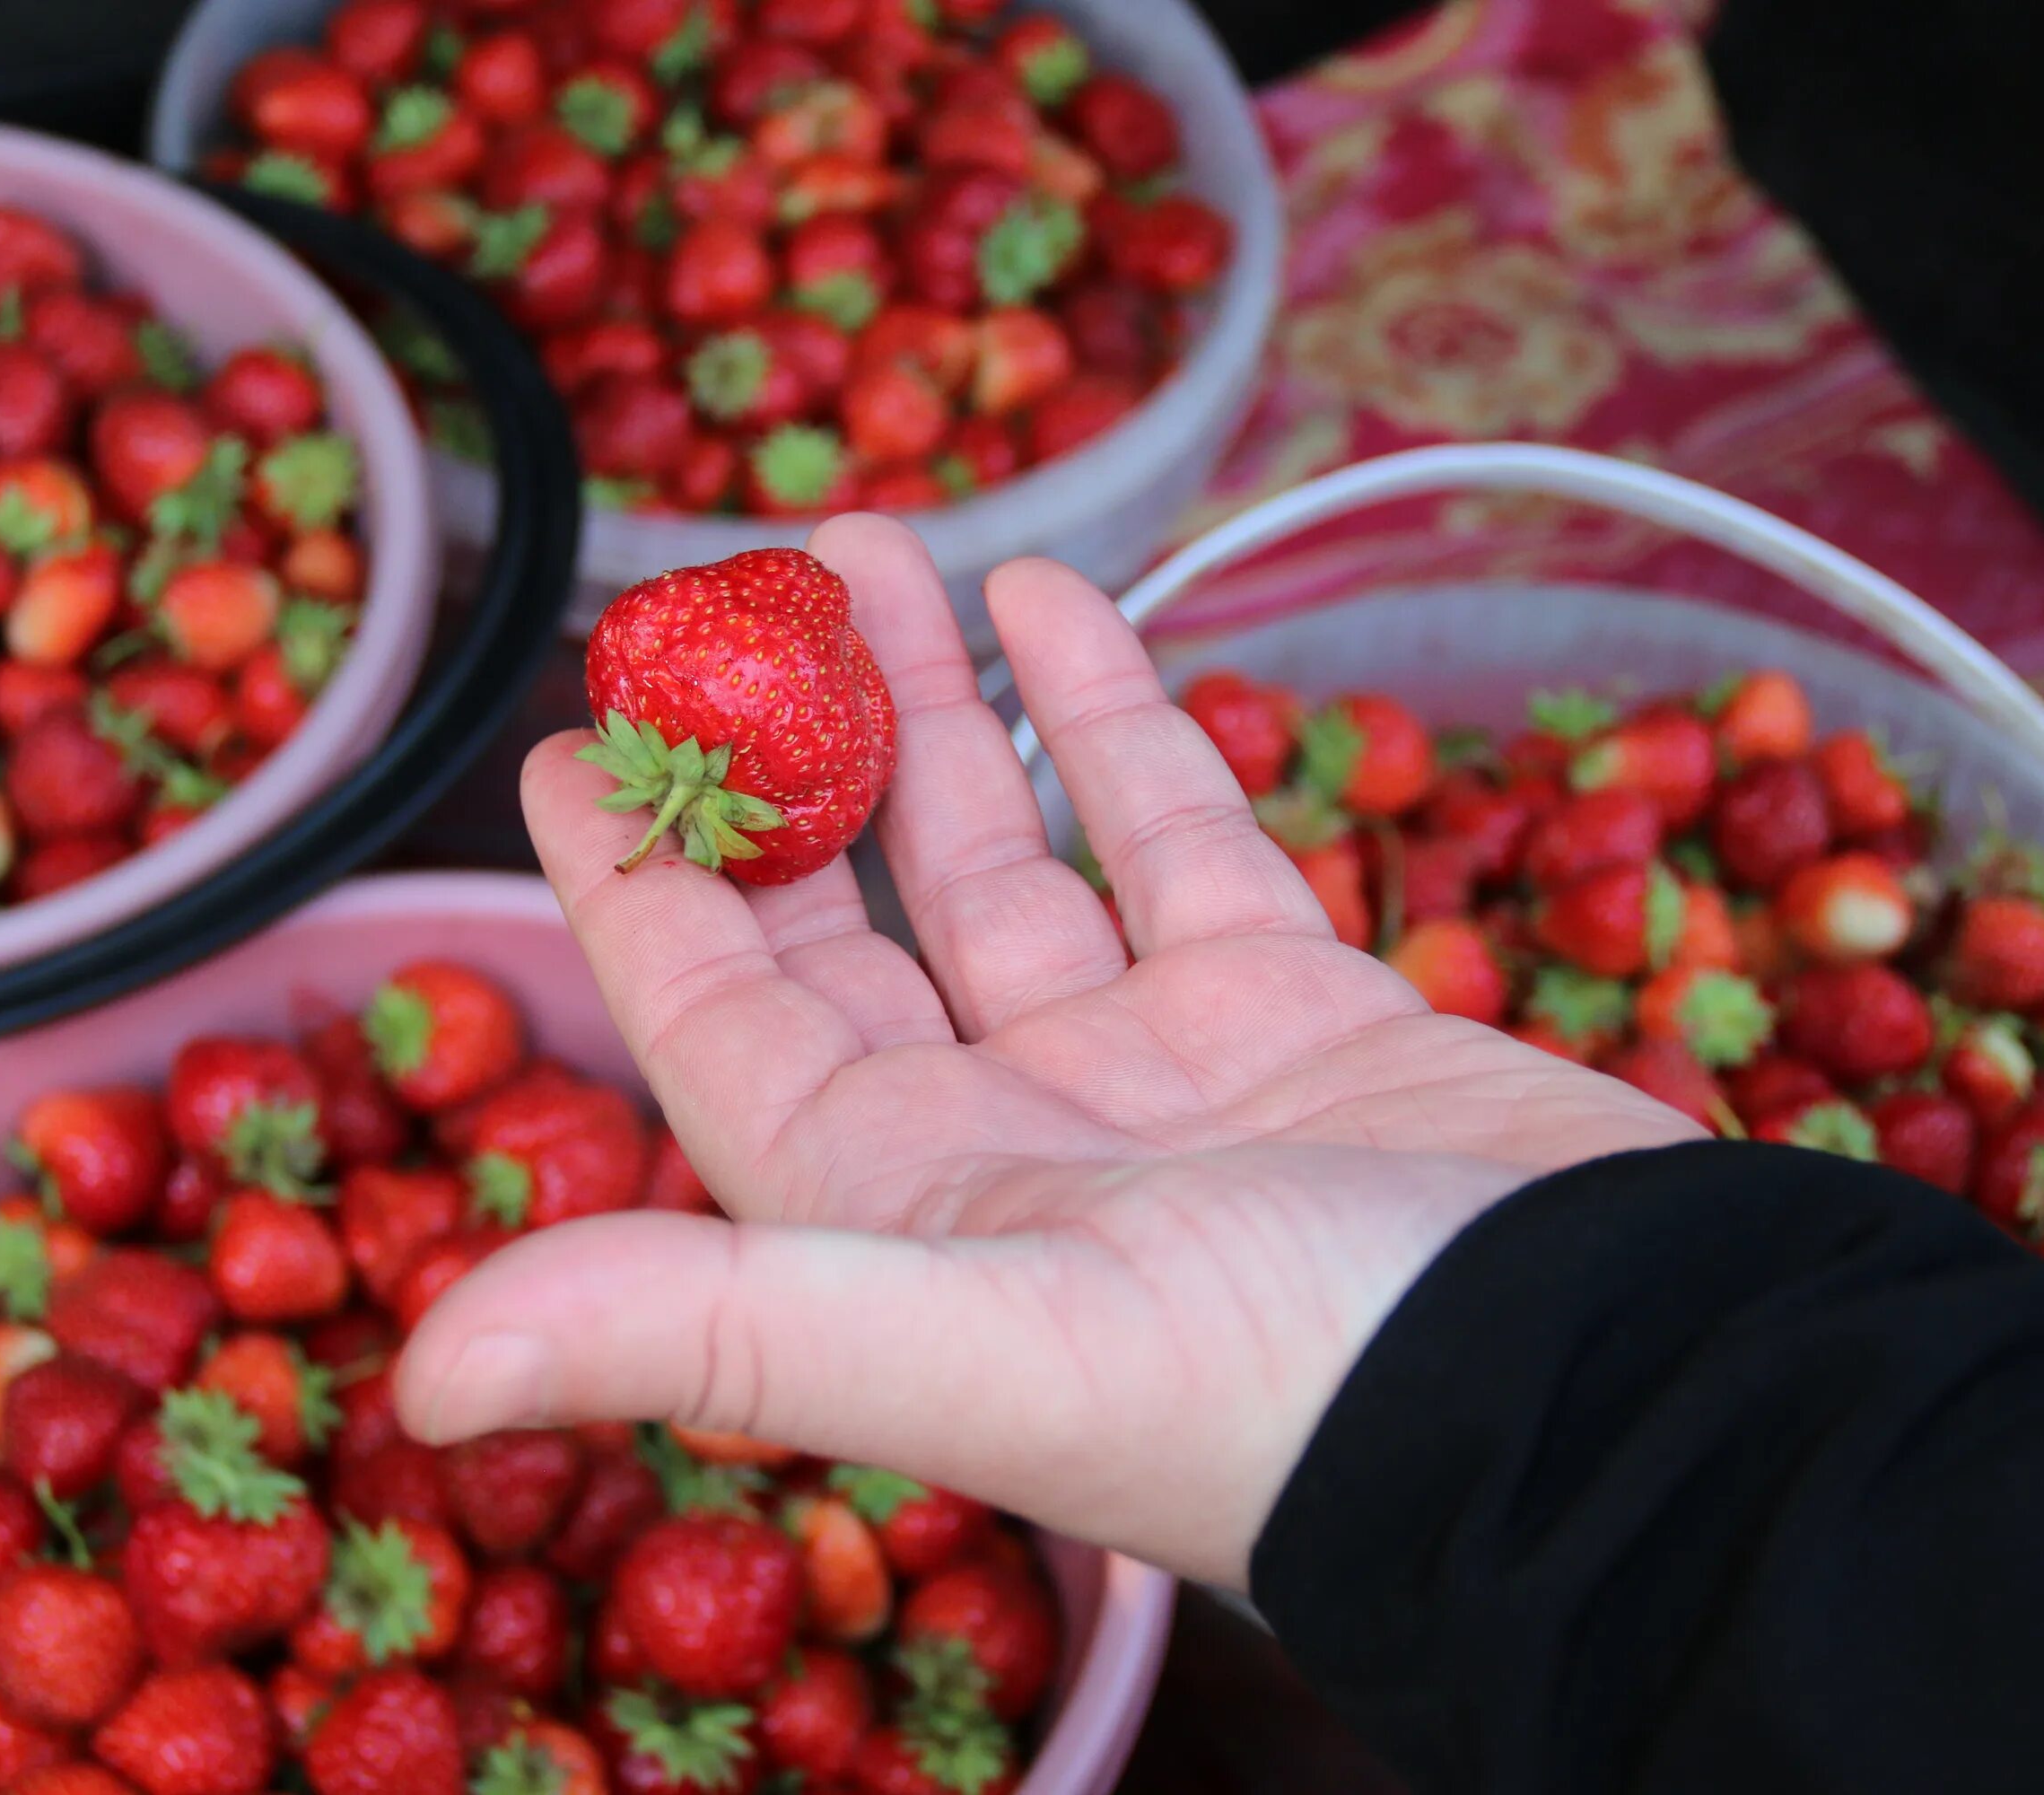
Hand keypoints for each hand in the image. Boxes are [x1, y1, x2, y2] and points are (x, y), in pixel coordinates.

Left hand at [396, 516, 1696, 1586]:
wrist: (1624, 1397)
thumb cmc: (1294, 1388)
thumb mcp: (982, 1349)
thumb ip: (713, 1329)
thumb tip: (419, 1373)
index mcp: (891, 1213)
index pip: (712, 1020)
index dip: (634, 885)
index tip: (569, 744)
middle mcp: (1002, 1146)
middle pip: (847, 921)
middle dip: (781, 763)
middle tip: (724, 599)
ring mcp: (1152, 1075)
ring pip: (1005, 855)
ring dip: (935, 704)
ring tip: (873, 545)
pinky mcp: (1296, 1016)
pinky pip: (1172, 838)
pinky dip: (1114, 719)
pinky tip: (1057, 598)